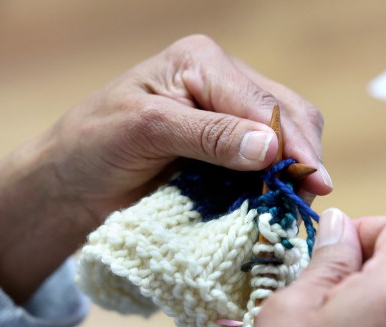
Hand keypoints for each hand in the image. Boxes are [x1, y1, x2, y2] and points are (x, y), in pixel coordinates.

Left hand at [0, 34, 329, 302]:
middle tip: (309, 200)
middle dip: (302, 156)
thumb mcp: (145, 129)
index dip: (290, 143)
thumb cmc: (94, 145)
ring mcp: (227, 117)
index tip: (313, 183)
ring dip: (294, 171)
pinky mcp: (225, 149)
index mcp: (201, 62)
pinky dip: (276, 182)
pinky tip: (280, 202)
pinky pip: (265, 162)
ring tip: (298, 205)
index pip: (260, 102)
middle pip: (286, 114)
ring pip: (285, 137)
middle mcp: (221, 82)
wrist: (73, 181)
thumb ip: (208, 136)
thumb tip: (269, 148)